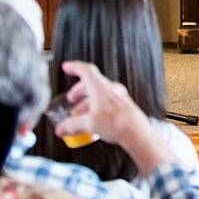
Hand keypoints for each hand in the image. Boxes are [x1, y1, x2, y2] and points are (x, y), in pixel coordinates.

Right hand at [55, 60, 168, 175]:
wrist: (137, 132)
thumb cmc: (117, 123)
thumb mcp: (89, 124)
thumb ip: (72, 125)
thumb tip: (61, 128)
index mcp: (101, 87)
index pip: (86, 70)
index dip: (74, 67)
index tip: (66, 67)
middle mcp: (110, 89)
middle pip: (91, 83)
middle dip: (78, 91)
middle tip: (71, 99)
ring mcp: (118, 96)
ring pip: (98, 94)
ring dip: (86, 102)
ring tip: (79, 116)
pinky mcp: (123, 105)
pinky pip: (106, 102)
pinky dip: (95, 108)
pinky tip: (93, 121)